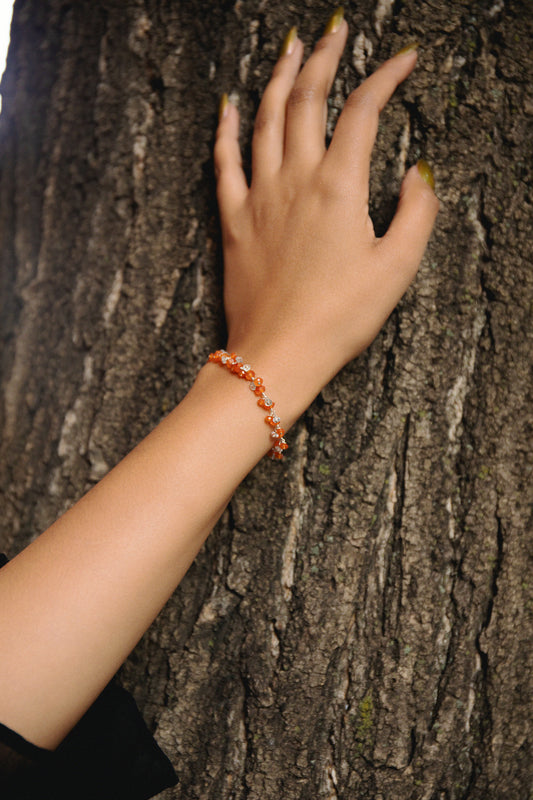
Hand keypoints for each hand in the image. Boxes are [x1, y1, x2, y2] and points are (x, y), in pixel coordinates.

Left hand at [214, 10, 438, 416]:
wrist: (279, 353)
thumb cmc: (340, 318)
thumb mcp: (396, 269)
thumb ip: (415, 213)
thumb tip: (417, 175)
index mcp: (338, 188)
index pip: (363, 111)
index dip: (386, 77)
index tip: (403, 59)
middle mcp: (295, 180)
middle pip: (308, 99)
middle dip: (324, 57)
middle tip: (335, 31)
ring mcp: (259, 197)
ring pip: (266, 119)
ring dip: (279, 78)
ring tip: (290, 48)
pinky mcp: (233, 220)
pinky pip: (224, 161)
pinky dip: (226, 129)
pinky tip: (228, 106)